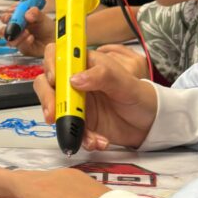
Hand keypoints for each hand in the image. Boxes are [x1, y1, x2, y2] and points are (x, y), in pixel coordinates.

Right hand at [0, 6, 54, 56]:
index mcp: (18, 19)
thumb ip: (35, 13)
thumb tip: (27, 13)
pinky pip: (20, 46)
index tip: (11, 12)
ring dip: (16, 35)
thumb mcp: (42, 17)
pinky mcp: (23, 48)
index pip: (7, 15)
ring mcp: (18, 40)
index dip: (7, 14)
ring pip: (9, 39)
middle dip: (6, 27)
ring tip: (26, 31)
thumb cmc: (47, 27)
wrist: (55, 38)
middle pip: (3, 29)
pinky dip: (25, 41)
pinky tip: (31, 38)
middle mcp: (16, 30)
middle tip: (13, 24)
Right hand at [34, 45, 157, 149]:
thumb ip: (103, 76)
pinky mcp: (80, 123)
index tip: (54, 79)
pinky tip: (99, 142)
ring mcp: (76, 103)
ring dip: (66, 124)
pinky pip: (70, 130)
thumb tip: (74, 79)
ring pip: (55, 110)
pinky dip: (82, 138)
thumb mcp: (126, 84)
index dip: (50, 63)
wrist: (150, 125)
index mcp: (86, 64)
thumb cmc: (141, 97)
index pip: (59, 55)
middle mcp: (76, 82)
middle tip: (54, 114)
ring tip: (87, 136)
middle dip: (48, 99)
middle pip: (47, 84)